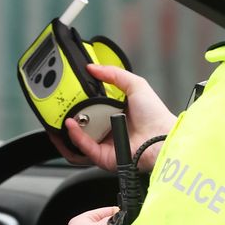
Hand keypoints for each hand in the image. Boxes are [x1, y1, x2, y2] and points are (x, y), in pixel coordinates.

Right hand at [55, 64, 176, 172]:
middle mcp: (109, 130)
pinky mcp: (104, 157)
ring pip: (80, 137)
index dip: (80, 102)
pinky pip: (85, 147)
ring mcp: (106, 144)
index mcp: (115, 114)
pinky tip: (72, 125)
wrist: (162, 137)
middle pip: (83, 123)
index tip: (70, 93)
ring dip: (70, 127)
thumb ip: (114, 74)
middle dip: (70, 115)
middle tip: (62, 105)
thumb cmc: (155, 115)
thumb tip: (93, 67)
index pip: (92, 108)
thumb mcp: (135, 85)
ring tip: (64, 115)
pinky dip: (76, 137)